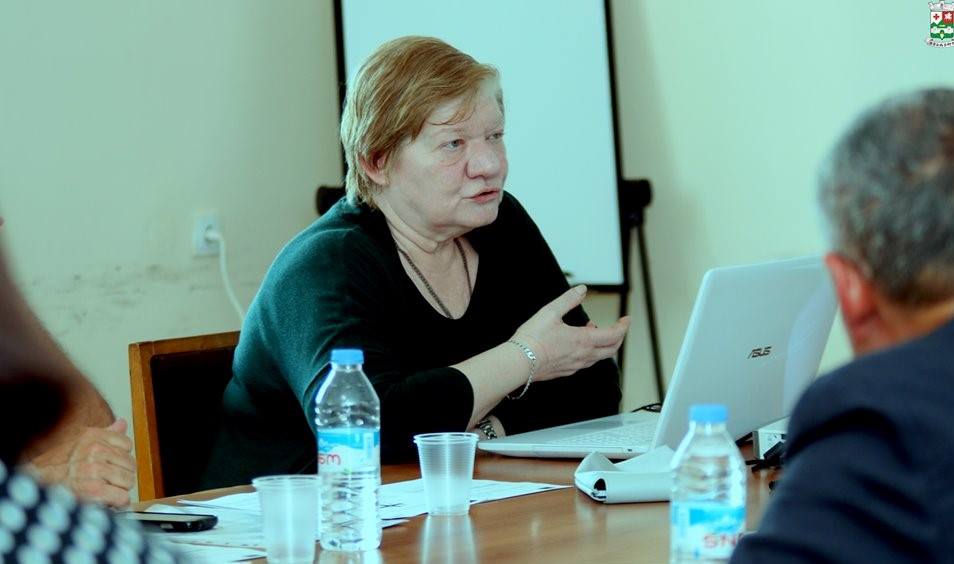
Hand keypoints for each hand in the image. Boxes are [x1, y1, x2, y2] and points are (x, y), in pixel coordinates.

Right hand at [40, 419, 135, 506]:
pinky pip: (122, 497)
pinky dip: (118, 502)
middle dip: (122, 475)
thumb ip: (105, 434)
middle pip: (130, 464)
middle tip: (108, 481)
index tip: (112, 465)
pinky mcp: (94, 491)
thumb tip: (122, 423)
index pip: (126, 444)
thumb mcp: (81, 441)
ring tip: (106, 491)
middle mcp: (95, 451)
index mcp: (94, 437)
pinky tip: (109, 501)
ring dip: (120, 489)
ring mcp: (95, 470)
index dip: (120, 458)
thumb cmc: (59, 464)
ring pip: (128, 481)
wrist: (37, 482)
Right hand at [513, 285, 629, 381]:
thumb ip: (569, 299)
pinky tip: (578, 345)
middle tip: (618, 328)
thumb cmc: (533, 339)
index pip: (613, 335)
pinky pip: (586, 363)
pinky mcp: (566, 371)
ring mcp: (575, 366)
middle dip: (618, 337)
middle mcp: (584, 356)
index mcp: (584, 340)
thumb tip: (582, 289)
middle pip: (611, 349)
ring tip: (594, 331)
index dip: (623, 326)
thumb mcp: (551, 311)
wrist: (519, 363)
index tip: (626, 319)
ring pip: (599, 357)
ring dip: (603, 345)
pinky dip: (590, 352)